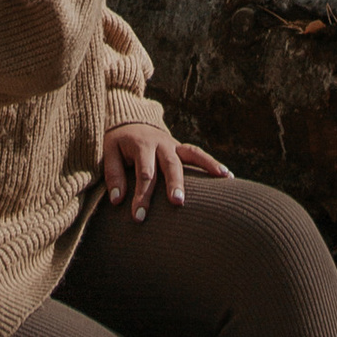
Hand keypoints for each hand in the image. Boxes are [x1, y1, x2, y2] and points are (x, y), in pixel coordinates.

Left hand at [102, 120, 233, 217]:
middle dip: (175, 183)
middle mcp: (161, 143)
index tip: (138, 217)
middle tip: (178, 202)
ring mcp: (174, 144)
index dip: (141, 196)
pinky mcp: (181, 148)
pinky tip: (227, 176)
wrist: (129, 119)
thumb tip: (117, 200)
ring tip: (222, 178)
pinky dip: (212, 163)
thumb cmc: (118, 142)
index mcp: (141, 145)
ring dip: (207, 166)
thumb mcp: (108, 152)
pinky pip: (198, 154)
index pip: (144, 174)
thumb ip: (113, 174)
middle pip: (170, 164)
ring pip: (192, 154)